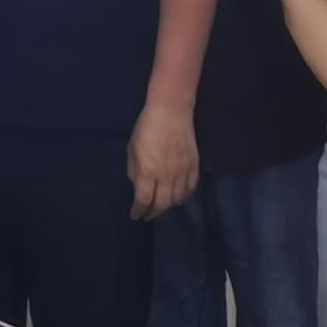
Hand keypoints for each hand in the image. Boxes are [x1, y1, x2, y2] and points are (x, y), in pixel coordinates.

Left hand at [128, 102, 198, 219]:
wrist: (171, 111)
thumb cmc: (146, 127)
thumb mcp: (132, 148)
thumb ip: (135, 170)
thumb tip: (138, 185)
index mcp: (148, 171)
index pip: (144, 199)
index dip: (139, 210)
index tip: (135, 215)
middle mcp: (167, 175)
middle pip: (162, 203)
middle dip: (154, 212)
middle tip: (148, 215)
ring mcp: (182, 171)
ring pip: (178, 198)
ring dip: (169, 206)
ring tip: (162, 207)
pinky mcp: (194, 165)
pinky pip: (191, 188)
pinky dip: (184, 196)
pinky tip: (178, 197)